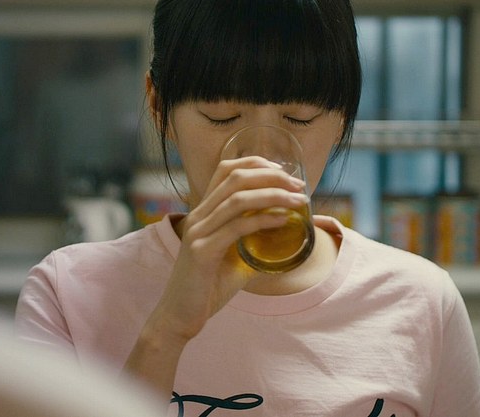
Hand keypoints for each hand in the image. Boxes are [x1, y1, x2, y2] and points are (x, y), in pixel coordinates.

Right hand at [148, 156, 308, 341]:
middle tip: (299, 186)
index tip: (284, 174)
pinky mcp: (202, 251)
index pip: (226, 169)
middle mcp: (198, 216)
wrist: (180, 316)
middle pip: (235, 178)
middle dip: (272, 176)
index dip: (257, 164)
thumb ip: (252, 242)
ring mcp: (198, 232)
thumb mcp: (234, 258)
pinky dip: (264, 219)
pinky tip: (282, 220)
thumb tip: (285, 234)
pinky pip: (237, 227)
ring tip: (299, 201)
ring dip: (274, 195)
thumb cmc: (207, 288)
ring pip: (238, 198)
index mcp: (203, 212)